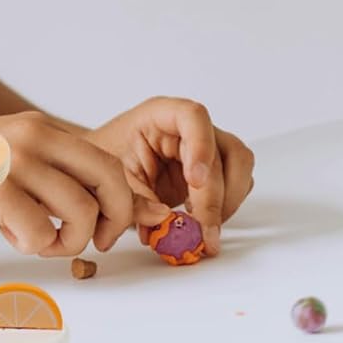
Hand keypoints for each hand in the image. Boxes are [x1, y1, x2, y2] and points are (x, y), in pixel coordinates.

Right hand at [0, 110, 167, 256]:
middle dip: (114, 220)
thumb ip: (54, 177)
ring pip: (80, 212)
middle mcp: (32, 136)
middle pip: (108, 178)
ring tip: (38, 240)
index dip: (121, 202)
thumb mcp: (10, 163)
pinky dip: (32, 246)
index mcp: (39, 127)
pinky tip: (9, 235)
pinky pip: (40, 233)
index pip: (106, 161)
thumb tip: (119, 210)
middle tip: (94, 242)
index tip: (110, 228)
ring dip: (67, 242)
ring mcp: (13, 161)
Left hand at [87, 97, 255, 255]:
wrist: (103, 167)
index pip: (192, 116)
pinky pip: (236, 185)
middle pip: (224, 149)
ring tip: (201, 227)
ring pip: (239, 166)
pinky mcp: (213, 170)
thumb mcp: (113, 179)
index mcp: (159, 115)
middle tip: (201, 226)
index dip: (201, 146)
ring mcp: (205, 146)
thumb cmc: (106, 162)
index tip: (195, 181)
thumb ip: (136, 200)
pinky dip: (225, 207)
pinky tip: (201, 221)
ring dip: (228, 202)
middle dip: (215, 195)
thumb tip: (165, 220)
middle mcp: (188, 127)